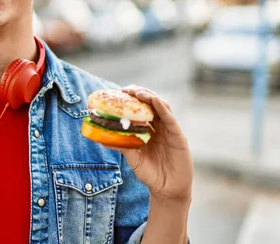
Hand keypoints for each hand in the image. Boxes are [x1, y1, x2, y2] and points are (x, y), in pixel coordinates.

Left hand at [107, 86, 192, 201]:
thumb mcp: (133, 158)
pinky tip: (154, 100)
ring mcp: (169, 130)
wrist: (167, 190)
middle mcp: (159, 127)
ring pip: (161, 106)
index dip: (131, 99)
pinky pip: (170, 118)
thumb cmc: (150, 174)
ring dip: (150, 96)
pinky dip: (162, 107)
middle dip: (139, 93)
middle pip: (150, 104)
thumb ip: (121, 147)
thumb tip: (102, 140)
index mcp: (148, 130)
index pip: (140, 109)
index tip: (119, 92)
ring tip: (138, 92)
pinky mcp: (178, 135)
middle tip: (126, 89)